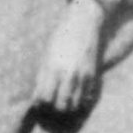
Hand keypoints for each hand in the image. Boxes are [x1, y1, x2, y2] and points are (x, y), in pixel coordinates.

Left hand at [33, 0, 107, 121]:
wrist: (84, 23)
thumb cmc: (61, 36)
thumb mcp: (47, 54)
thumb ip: (42, 76)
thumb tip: (38, 96)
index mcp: (53, 68)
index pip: (44, 98)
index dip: (39, 104)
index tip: (38, 103)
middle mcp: (69, 74)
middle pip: (60, 106)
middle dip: (53, 110)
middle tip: (49, 106)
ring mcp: (83, 76)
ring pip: (75, 105)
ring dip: (67, 108)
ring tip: (61, 104)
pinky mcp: (93, 75)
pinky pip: (86, 98)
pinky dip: (79, 102)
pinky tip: (74, 98)